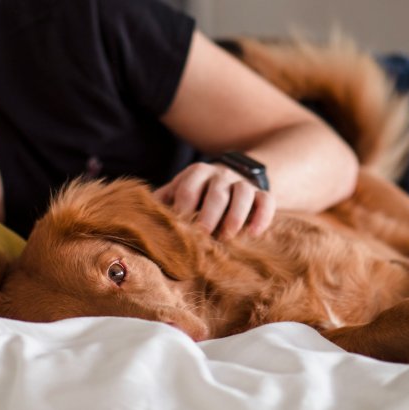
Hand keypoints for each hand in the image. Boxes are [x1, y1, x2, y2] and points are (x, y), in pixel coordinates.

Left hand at [154, 162, 275, 238]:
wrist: (232, 178)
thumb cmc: (197, 194)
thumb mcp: (179, 191)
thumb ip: (163, 202)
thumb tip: (142, 221)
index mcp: (196, 173)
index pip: (188, 188)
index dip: (183, 208)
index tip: (179, 227)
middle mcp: (221, 175)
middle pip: (217, 192)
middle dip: (209, 214)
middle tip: (203, 234)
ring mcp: (243, 183)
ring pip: (243, 193)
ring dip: (235, 215)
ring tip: (228, 236)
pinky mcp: (262, 193)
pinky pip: (266, 201)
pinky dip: (262, 217)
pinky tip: (253, 234)